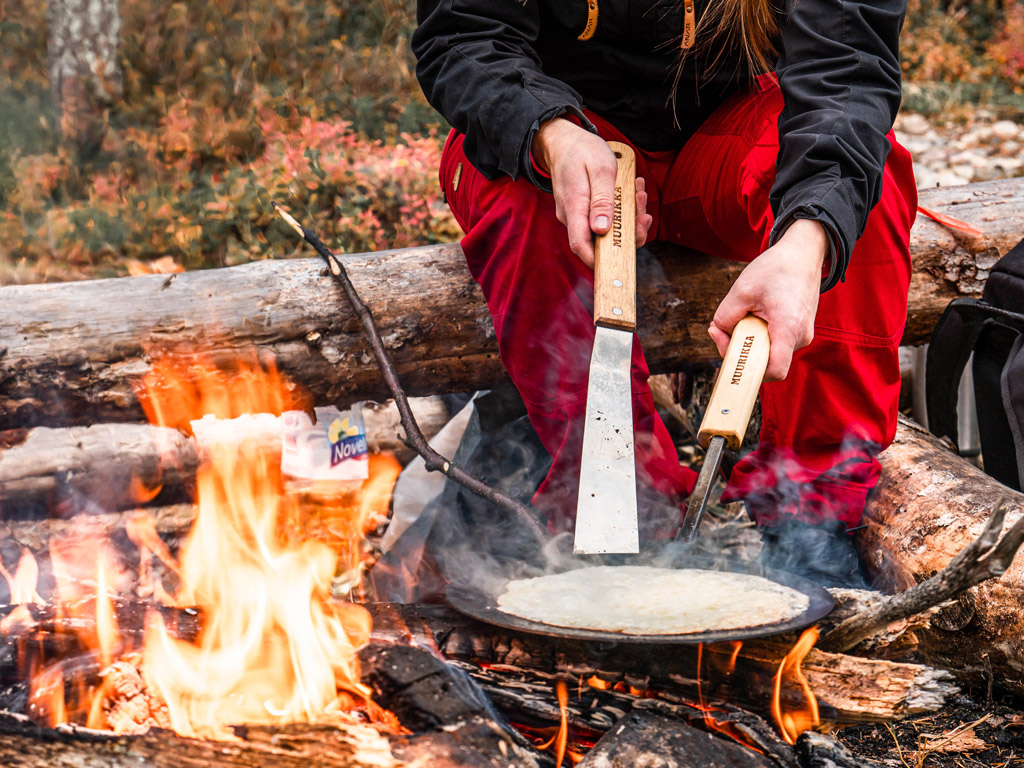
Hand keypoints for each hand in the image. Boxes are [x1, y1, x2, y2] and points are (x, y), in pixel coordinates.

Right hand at [532, 118, 652, 267]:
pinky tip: (632, 193)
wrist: (564, 142)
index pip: (581, 245)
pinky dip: (621, 209)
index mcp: (574, 208)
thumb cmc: (582, 151)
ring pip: (606, 229)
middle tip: (644, 211)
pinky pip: (604, 218)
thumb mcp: (600, 168)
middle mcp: (573, 217)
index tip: (620, 264)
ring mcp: (578, 216)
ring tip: (640, 193)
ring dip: (628, 216)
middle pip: (600, 241)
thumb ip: (603, 200)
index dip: (598, 261)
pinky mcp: (584, 212)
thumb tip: (602, 230)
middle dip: (628, 231)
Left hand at [708, 219, 828, 381]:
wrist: (803, 254)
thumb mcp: (741, 290)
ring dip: (748, 340)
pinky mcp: (799, 331)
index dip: (749, 373)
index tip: (729, 357)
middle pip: (765, 363)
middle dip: (739, 350)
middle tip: (722, 329)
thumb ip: (725, 317)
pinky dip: (758, 335)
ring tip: (743, 314)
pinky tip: (753, 314)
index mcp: (789, 329)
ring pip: (768, 353)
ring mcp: (803, 335)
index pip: (774, 371)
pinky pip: (774, 343)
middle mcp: (801, 337)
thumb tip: (717, 333)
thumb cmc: (776, 269)